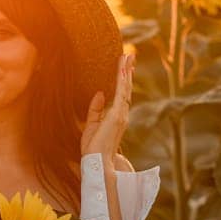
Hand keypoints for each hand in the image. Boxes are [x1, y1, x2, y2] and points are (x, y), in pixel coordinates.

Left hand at [81, 45, 134, 159]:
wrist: (97, 163)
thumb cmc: (93, 149)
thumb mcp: (91, 125)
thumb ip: (95, 109)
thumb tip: (100, 93)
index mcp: (116, 118)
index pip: (121, 95)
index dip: (123, 81)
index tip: (125, 68)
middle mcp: (122, 115)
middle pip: (126, 89)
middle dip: (127, 71)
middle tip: (129, 56)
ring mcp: (121, 115)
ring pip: (125, 88)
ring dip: (126, 71)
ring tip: (127, 56)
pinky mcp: (117, 115)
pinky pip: (121, 93)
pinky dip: (122, 80)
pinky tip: (123, 68)